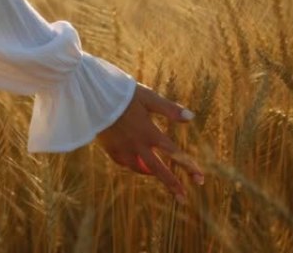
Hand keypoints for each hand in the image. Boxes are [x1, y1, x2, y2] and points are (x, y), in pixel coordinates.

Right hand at [95, 82, 203, 202]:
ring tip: (155, 173)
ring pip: (138, 168)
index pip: (174, 153)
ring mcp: (122, 148)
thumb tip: (192, 117)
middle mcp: (137, 145)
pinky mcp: (109, 148)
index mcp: (149, 132)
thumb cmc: (122, 93)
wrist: (92, 97)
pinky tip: (133, 162)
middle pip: (158, 169)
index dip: (188, 166)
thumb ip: (169, 109)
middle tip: (183, 198)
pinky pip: (123, 162)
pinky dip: (131, 164)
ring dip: (150, 172)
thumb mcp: (148, 98)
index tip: (200, 179)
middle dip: (172, 184)